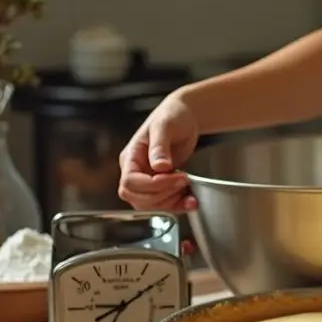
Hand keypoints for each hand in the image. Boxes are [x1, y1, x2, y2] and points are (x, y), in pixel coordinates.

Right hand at [118, 94, 199, 210]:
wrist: (185, 117)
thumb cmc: (171, 115)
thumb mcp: (165, 126)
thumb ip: (159, 146)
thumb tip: (159, 166)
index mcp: (131, 156)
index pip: (130, 182)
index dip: (153, 185)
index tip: (176, 176)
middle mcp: (136, 170)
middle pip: (137, 197)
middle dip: (162, 195)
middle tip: (184, 181)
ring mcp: (148, 179)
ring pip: (149, 204)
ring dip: (170, 203)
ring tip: (188, 190)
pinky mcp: (162, 185)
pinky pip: (165, 203)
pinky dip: (178, 206)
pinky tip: (191, 201)